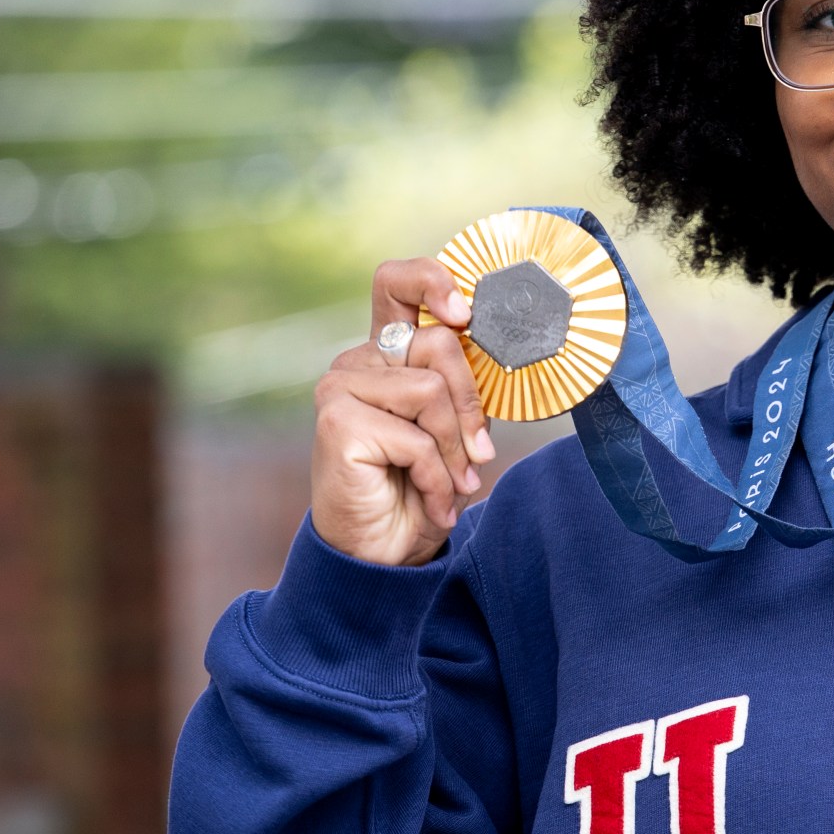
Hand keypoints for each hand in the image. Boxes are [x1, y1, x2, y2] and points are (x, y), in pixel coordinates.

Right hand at [310, 258, 497, 566]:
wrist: (385, 553)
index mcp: (386, 352)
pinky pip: (417, 436)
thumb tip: (496, 344)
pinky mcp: (337, 421)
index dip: (432, 281)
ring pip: (432, 391)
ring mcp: (340, 387)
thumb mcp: (453, 429)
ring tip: (451, 484)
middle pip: (439, 344)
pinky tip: (431, 501)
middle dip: (471, 406)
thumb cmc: (420, 488)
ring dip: (454, 449)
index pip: (398, 283)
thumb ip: (462, 387)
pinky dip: (437, 477)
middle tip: (477, 457)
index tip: (465, 312)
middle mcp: (357, 361)